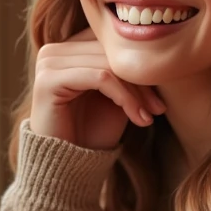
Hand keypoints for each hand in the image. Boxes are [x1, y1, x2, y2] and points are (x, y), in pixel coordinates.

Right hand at [30, 28, 165, 149]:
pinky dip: (124, 97)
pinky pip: (100, 78)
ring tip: (150, 116)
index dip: (139, 66)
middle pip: (111, 53)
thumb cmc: (91, 132)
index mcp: (68, 48)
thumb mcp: (116, 96)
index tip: (161, 97)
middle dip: (142, 81)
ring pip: (109, 65)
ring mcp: (48, 62)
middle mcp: (54, 50)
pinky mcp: (49, 79)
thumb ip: (127, 71)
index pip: (111, 43)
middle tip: (159, 108)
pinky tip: (138, 118)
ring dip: (136, 92)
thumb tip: (161, 53)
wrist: (65, 167)